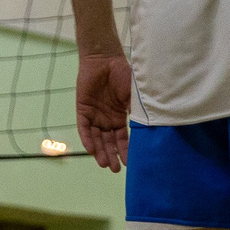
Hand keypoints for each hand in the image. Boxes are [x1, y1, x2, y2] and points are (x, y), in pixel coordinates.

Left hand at [76, 53, 133, 170]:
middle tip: (116, 170)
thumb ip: (138, 111)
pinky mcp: (83, 110)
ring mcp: (95, 115)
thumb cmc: (123, 74)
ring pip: (97, 138)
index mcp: (120, 117)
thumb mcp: (134, 95)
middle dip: (113, 156)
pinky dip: (88, 139)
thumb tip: (147, 128)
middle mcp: (107, 119)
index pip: (123, 138)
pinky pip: (84, 128)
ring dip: (100, 151)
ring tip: (105, 164)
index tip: (131, 163)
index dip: (126, 150)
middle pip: (109, 142)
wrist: (104, 59)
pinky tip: (92, 150)